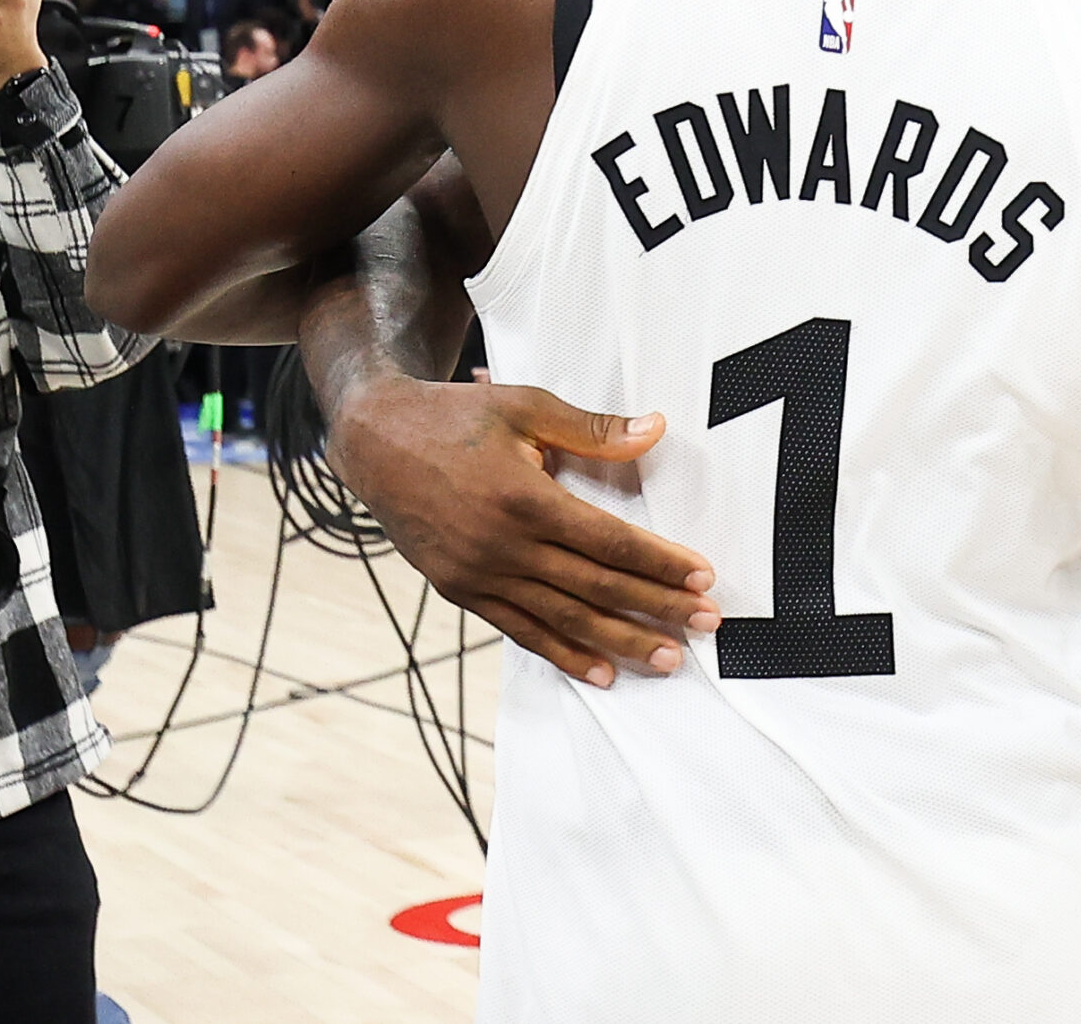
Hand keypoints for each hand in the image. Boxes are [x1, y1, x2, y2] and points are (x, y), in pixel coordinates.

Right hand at [328, 374, 717, 684]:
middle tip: (707, 625)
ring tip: (667, 659)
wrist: (374, 441)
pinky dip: (563, 654)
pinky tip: (600, 673)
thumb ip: (593, 429)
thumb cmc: (455, 417)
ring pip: (563, 620)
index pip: (610, 543)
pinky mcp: (462, 592)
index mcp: (523, 498)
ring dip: (620, 642)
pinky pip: (521, 632)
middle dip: (657, 608)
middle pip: (596, 588)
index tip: (703, 579)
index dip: (660, 564)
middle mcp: (502, 546)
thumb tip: (655, 430)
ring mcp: (479, 575)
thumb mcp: (526, 406)